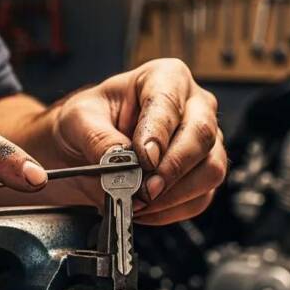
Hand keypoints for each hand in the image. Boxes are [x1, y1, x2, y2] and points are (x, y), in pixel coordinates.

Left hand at [46, 59, 225, 223]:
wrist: (82, 150)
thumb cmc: (87, 124)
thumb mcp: (78, 120)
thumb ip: (98, 138)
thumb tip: (118, 160)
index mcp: (165, 78)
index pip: (170, 103)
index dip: (158, 134)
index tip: (142, 159)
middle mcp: (193, 106)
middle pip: (202, 136)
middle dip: (171, 169)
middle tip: (143, 191)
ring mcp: (203, 143)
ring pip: (210, 170)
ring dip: (173, 195)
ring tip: (139, 202)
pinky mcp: (201, 175)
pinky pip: (201, 198)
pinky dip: (171, 211)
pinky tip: (146, 210)